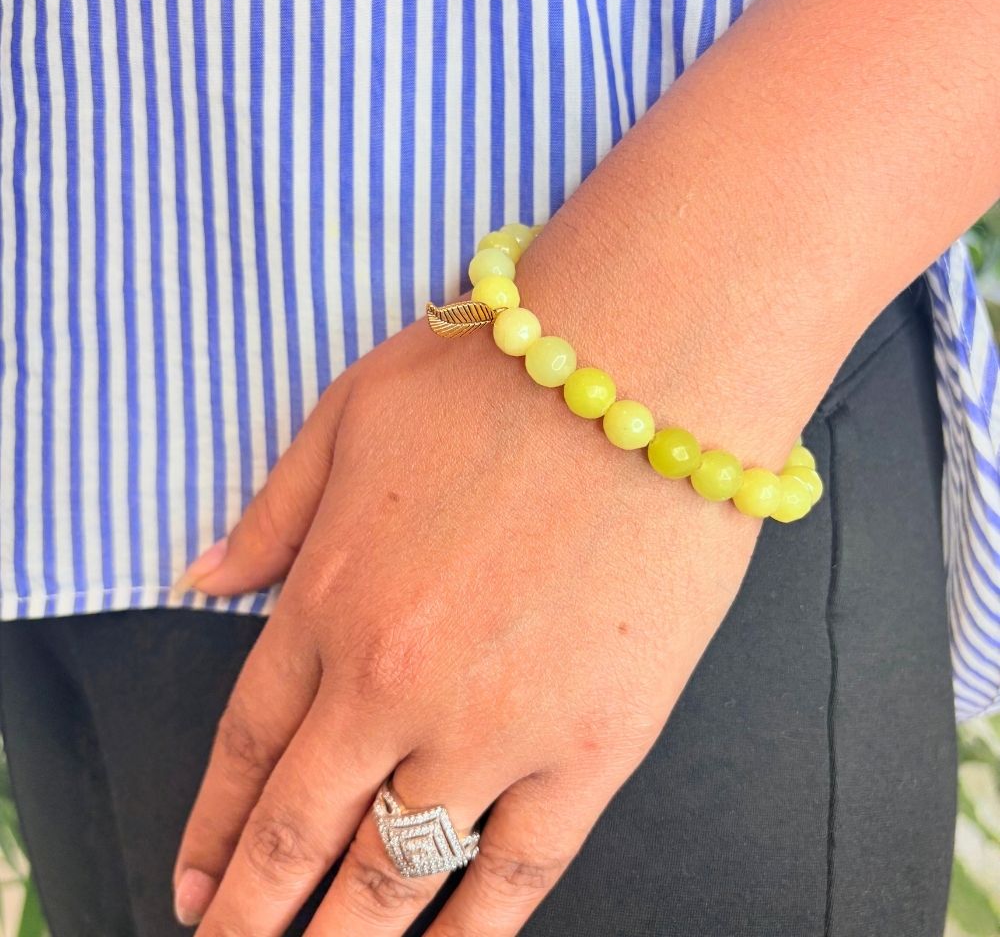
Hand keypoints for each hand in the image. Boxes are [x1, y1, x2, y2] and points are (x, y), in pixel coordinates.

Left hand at [170, 299, 767, 934]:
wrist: (646, 364)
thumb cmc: (502, 376)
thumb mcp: (351, 414)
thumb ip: (273, 511)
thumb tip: (202, 576)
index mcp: (326, 598)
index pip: (245, 748)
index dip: (213, 827)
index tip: (194, 882)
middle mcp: (389, 683)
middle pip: (299, 832)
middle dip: (251, 916)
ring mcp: (491, 726)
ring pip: (392, 875)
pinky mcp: (591, 747)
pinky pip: (515, 877)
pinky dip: (468, 935)